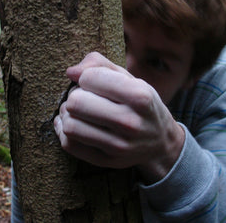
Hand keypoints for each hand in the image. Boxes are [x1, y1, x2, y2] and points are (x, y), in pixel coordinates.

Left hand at [54, 52, 184, 183]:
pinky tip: (74, 124)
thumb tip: (70, 72)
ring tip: (77, 111)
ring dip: (67, 114)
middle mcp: (130, 122)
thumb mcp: (129, 78)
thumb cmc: (141, 104)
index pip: (89, 78)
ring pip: (70, 125)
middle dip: (75, 95)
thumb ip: (99, 65)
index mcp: (139, 95)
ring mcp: (119, 146)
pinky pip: (69, 144)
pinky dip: (64, 131)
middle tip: (84, 97)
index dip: (86, 77)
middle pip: (76, 102)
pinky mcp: (106, 161)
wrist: (161, 142)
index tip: (93, 83)